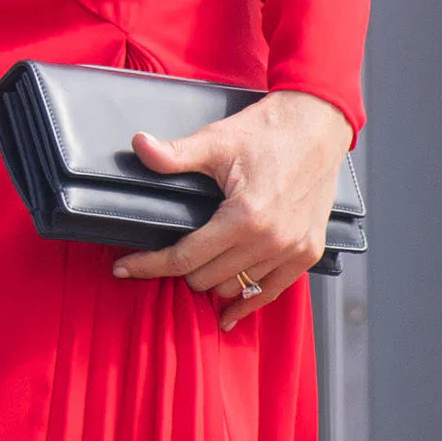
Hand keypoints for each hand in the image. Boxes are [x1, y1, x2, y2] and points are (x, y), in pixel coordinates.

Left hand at [112, 88, 352, 332]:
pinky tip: (227, 316)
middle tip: (164, 256)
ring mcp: (292, 250)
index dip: (148, 265)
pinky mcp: (309, 253)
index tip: (122, 269)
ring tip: (195, 268)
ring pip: (235, 288)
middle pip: (206, 279)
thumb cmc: (268, 131)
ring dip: (212, 282)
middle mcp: (270, 240)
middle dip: (180, 270)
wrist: (319, 123)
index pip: (184, 257)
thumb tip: (139, 145)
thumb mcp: (217, 140)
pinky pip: (271, 292)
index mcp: (244, 217)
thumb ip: (176, 154)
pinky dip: (247, 303)